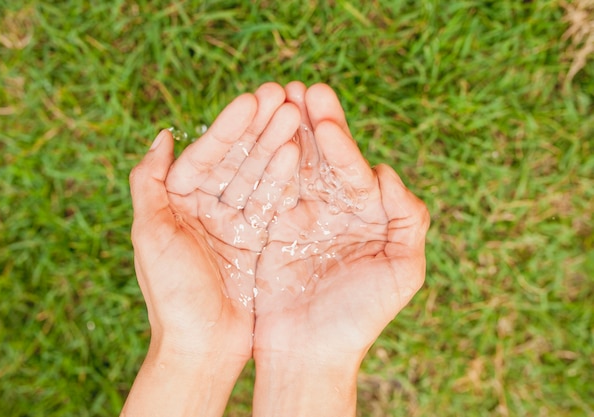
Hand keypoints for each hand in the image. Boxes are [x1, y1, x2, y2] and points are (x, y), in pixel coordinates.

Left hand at [123, 83, 299, 415]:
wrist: (201, 347)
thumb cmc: (171, 295)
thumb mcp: (151, 234)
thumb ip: (149, 182)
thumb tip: (163, 134)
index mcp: (177, 202)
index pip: (205, 155)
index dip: (228, 127)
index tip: (251, 98)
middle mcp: (206, 208)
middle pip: (236, 160)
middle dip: (258, 128)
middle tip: (282, 95)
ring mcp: (234, 223)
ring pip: (257, 176)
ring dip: (276, 146)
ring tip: (297, 115)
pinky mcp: (257, 240)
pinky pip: (273, 203)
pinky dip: (285, 179)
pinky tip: (299, 154)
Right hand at [252, 82, 429, 415]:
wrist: (311, 353)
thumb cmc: (360, 318)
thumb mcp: (402, 272)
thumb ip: (407, 221)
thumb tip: (388, 173)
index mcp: (369, 215)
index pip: (355, 170)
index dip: (342, 144)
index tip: (327, 120)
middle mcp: (336, 209)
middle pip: (324, 158)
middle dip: (314, 123)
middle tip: (301, 89)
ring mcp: (302, 215)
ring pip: (294, 166)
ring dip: (286, 132)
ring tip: (276, 98)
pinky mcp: (272, 227)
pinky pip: (267, 190)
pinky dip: (263, 164)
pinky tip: (256, 137)